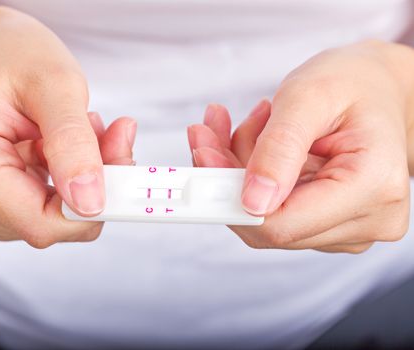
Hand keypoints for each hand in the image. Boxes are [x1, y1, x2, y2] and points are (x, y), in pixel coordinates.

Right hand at [0, 8, 136, 246]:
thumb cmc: (13, 55)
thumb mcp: (55, 83)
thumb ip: (73, 142)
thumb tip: (90, 202)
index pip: (36, 222)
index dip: (89, 209)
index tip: (123, 170)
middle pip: (45, 221)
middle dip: (90, 184)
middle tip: (110, 134)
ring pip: (48, 217)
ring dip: (80, 180)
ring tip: (77, 129)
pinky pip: (41, 208)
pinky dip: (66, 181)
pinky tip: (61, 144)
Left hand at [188, 40, 413, 252]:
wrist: (378, 87)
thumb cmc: (352, 83)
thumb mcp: (309, 96)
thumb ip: (279, 148)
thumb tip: (251, 202)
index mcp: (373, 186)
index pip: (283, 224)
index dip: (230, 197)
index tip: (202, 156)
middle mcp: (369, 219)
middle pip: (268, 223)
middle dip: (230, 174)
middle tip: (213, 128)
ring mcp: (350, 228)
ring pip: (264, 216)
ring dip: (241, 170)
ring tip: (256, 123)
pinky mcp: (331, 224)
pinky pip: (273, 209)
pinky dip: (254, 175)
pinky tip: (262, 140)